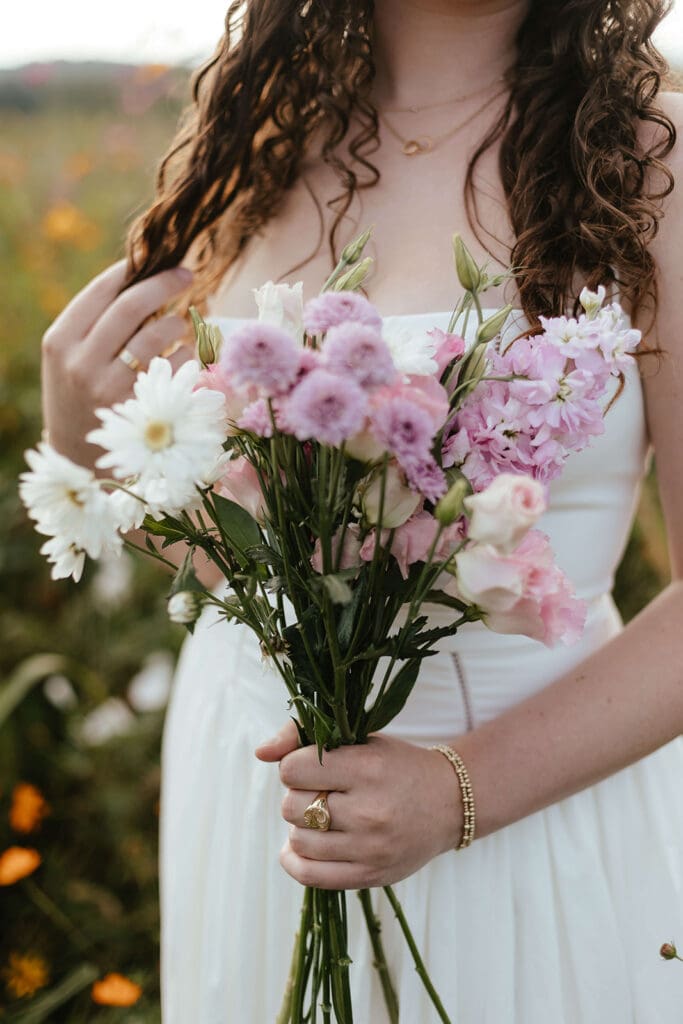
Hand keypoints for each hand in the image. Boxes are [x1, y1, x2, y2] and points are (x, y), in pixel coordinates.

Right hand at [41, 260, 193, 467]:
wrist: (76, 459)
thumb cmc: (78, 398)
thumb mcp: (69, 360)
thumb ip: (95, 324)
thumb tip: (140, 278)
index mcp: (60, 341)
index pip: (101, 291)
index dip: (132, 270)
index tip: (153, 260)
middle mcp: (81, 362)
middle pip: (132, 305)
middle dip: (165, 283)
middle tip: (186, 274)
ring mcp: (111, 387)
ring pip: (159, 333)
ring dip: (178, 322)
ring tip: (180, 324)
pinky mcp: (142, 407)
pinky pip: (178, 366)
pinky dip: (188, 353)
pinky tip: (185, 355)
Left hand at [255, 721, 463, 889]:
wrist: (448, 802)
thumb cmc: (396, 765)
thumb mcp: (360, 739)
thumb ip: (305, 737)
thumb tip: (260, 752)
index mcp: (367, 769)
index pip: (293, 770)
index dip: (295, 766)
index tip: (312, 766)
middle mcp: (369, 811)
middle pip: (292, 806)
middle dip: (298, 795)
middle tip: (321, 791)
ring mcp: (370, 848)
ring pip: (298, 839)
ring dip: (301, 825)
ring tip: (323, 815)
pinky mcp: (369, 876)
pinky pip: (309, 875)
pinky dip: (295, 859)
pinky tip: (300, 845)